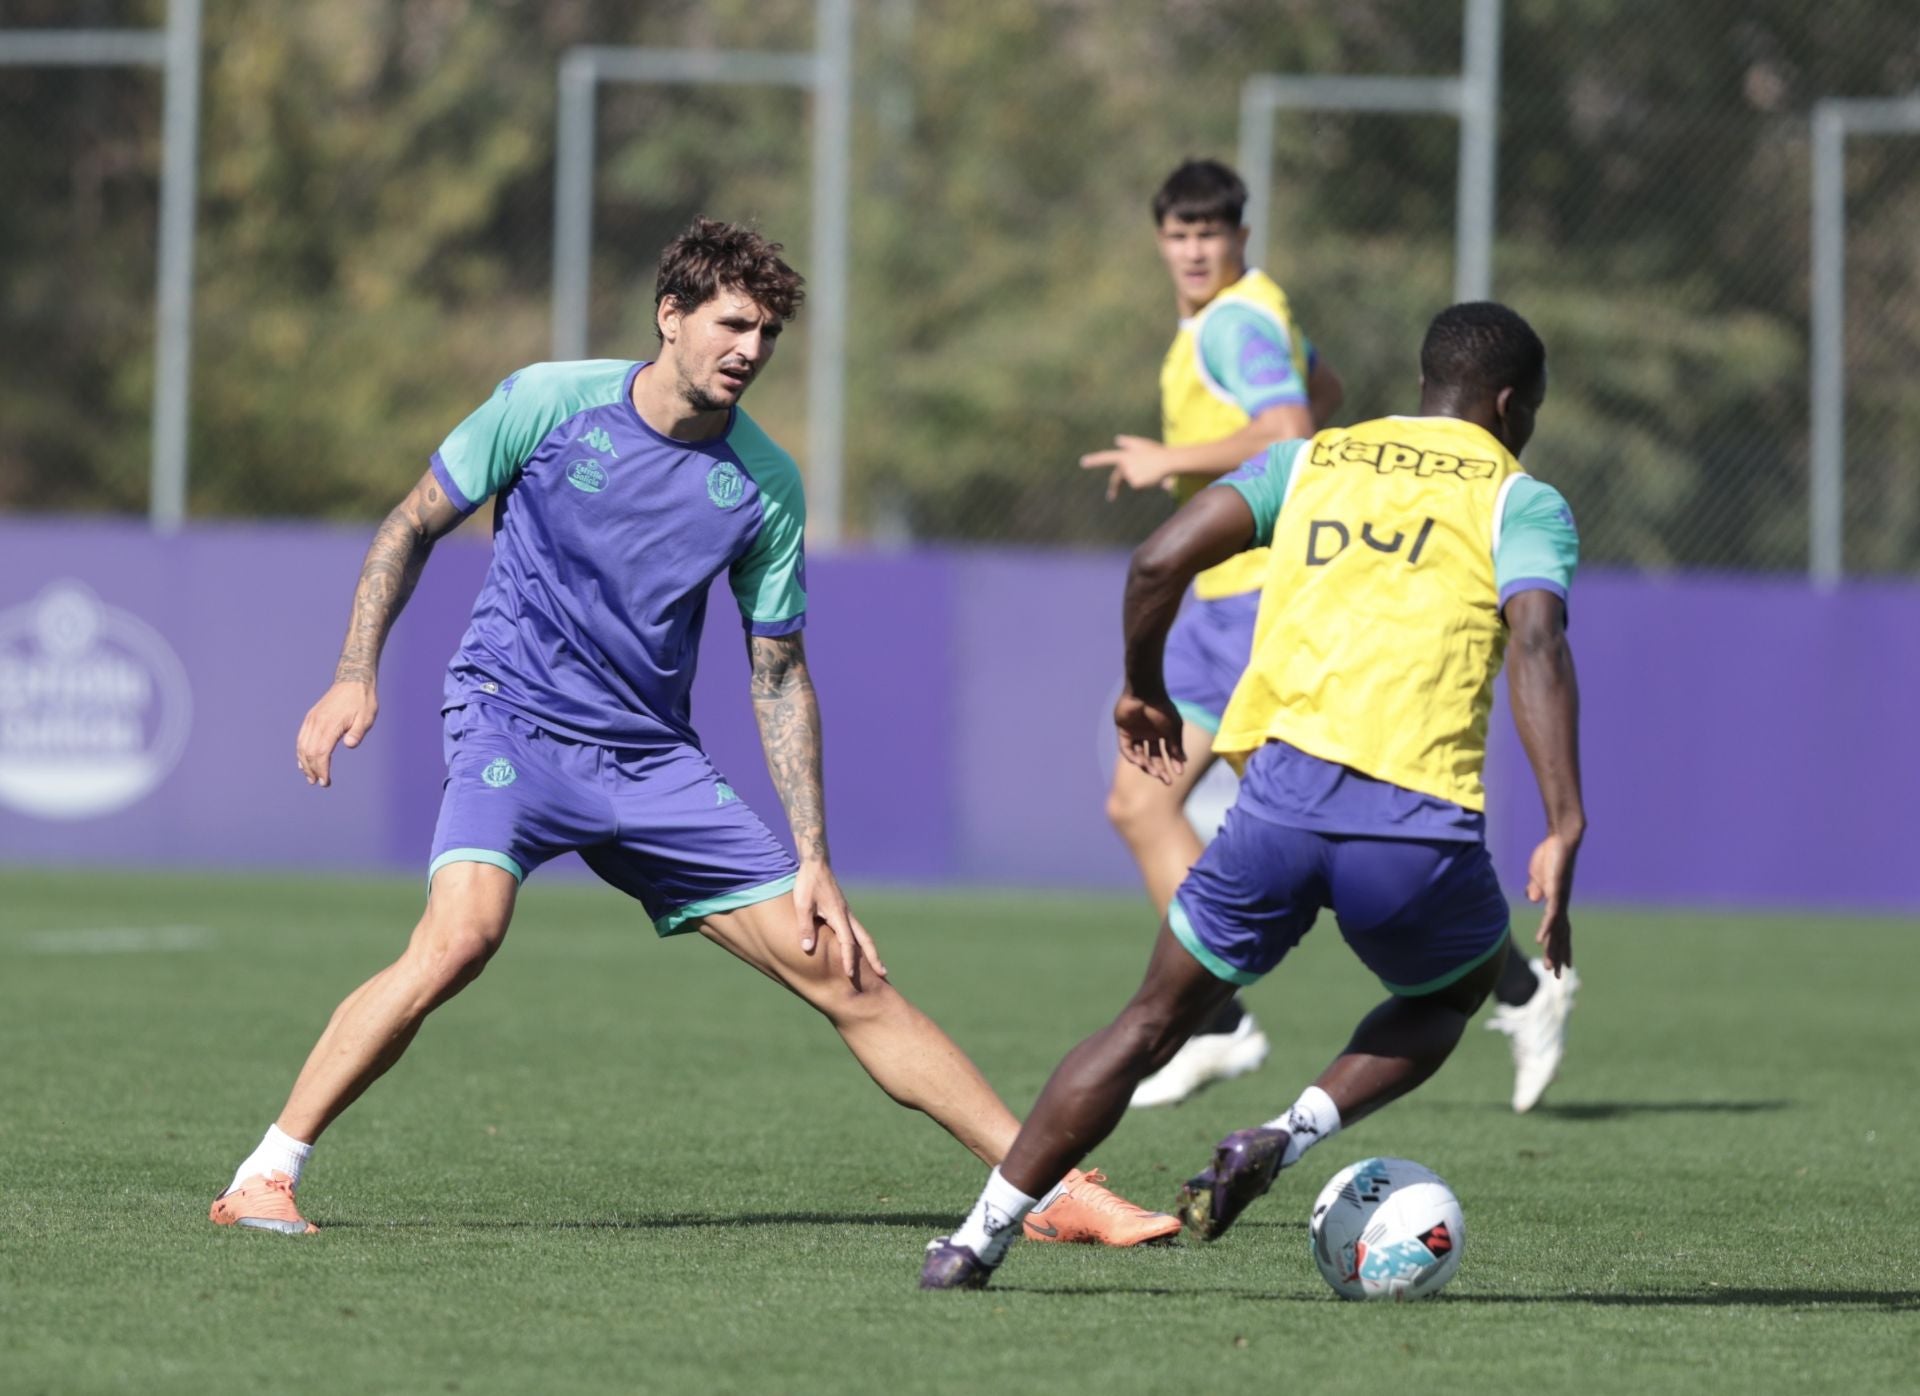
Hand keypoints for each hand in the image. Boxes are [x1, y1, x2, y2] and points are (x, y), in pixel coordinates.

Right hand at [296, 680, 377, 786]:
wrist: (353, 681)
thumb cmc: (362, 701)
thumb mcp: (367, 717)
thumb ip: (357, 732)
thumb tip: (349, 744)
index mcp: (330, 724)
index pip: (321, 752)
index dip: (322, 769)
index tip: (325, 782)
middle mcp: (317, 722)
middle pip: (309, 752)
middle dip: (312, 770)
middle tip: (319, 783)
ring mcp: (312, 719)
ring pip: (302, 745)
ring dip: (304, 763)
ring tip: (310, 777)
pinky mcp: (311, 717)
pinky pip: (301, 737)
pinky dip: (300, 751)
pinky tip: (303, 762)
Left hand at [792, 859, 887, 985]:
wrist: (816, 864)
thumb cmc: (807, 884)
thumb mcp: (802, 905)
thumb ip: (805, 926)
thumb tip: (808, 948)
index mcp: (838, 916)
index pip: (847, 942)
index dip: (848, 959)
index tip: (849, 975)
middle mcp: (847, 916)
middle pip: (865, 940)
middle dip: (874, 958)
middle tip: (884, 975)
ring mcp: (846, 914)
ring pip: (863, 936)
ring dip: (871, 952)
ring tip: (878, 967)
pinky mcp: (843, 912)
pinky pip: (857, 931)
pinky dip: (862, 943)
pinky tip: (861, 950)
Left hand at [1081, 435, 1174, 500]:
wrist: (1168, 461)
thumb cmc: (1156, 451)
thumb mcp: (1141, 444)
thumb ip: (1128, 442)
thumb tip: (1117, 439)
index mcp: (1124, 455)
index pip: (1106, 457)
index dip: (1094, 460)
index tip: (1082, 462)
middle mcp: (1124, 465)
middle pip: (1116, 479)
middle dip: (1114, 488)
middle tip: (1110, 497)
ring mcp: (1129, 475)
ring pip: (1132, 482)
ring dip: (1140, 480)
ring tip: (1150, 472)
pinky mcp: (1135, 483)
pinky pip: (1138, 487)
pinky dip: (1145, 484)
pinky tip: (1152, 478)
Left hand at [1115, 688, 1185, 784]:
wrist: (1144, 692)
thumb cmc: (1162, 708)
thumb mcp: (1173, 728)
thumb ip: (1176, 745)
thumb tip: (1184, 761)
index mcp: (1163, 732)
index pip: (1168, 752)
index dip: (1173, 763)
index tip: (1179, 773)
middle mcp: (1149, 734)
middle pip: (1154, 757)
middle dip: (1160, 769)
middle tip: (1166, 781)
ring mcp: (1136, 733)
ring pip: (1141, 755)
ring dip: (1147, 765)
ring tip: (1154, 772)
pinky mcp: (1123, 731)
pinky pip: (1127, 748)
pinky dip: (1133, 757)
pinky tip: (1140, 763)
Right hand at [1525, 830, 1580, 975]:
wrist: (1562, 839)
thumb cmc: (1550, 855)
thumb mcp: (1538, 877)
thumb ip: (1536, 888)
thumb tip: (1533, 898)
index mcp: (1557, 903)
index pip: (1560, 931)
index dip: (1560, 948)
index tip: (1562, 966)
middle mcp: (1562, 905)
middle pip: (1560, 936)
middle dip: (1558, 956)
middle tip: (1556, 976)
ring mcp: (1560, 899)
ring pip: (1557, 930)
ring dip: (1553, 949)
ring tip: (1550, 966)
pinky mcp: (1557, 891)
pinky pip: (1551, 914)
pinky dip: (1547, 928)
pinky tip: (1542, 939)